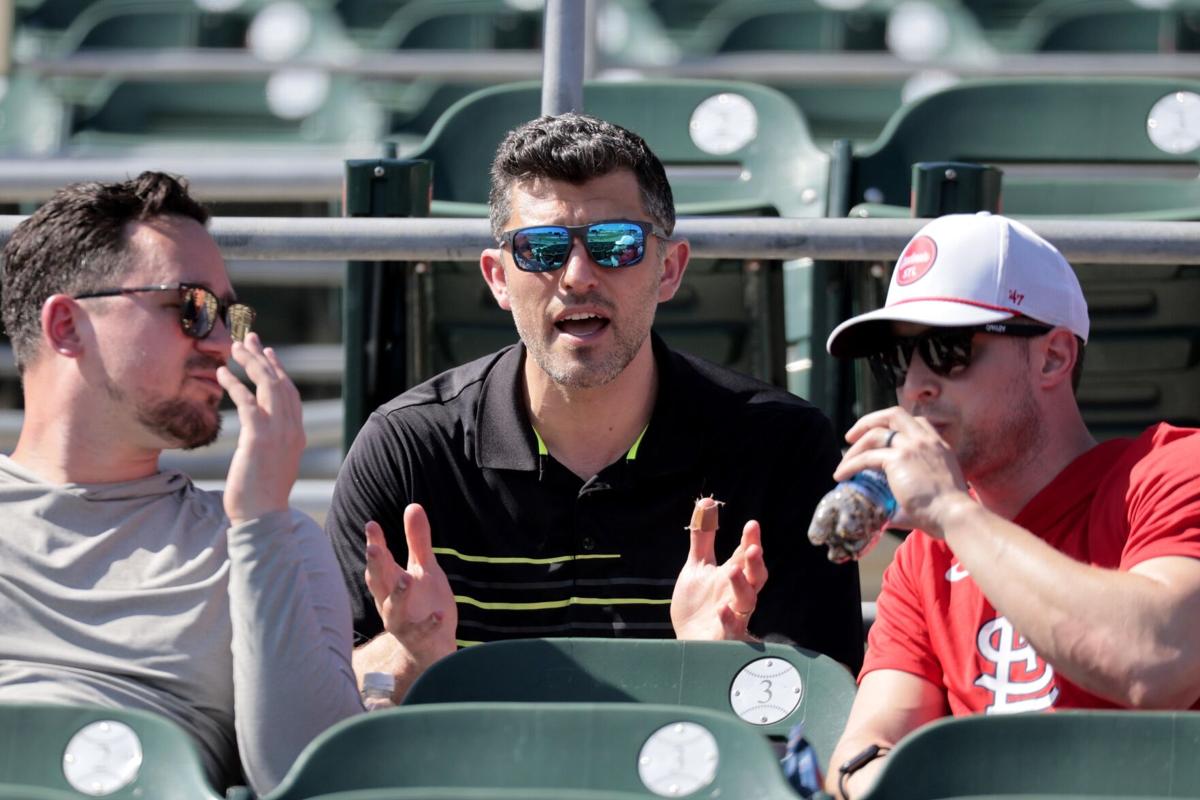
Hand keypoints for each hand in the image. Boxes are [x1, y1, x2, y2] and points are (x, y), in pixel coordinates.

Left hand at [217, 333, 303, 524]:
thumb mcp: (272, 465)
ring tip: (233, 347)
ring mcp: (278, 432)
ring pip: (267, 385)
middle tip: (248, 338)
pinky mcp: (258, 437)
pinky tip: (220, 373)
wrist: (262, 516)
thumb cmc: (262, 497)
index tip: (267, 352)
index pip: (289, 393)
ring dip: (250, 363)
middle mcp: (291, 428)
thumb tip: (258, 437)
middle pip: (279, 382)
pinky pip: (247, 402)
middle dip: (263, 357)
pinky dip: (234, 384)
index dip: (278, 370)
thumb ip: (271, 445)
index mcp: (296, 434)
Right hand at [364, 504, 457, 670]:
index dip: (375, 543)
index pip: (379, 561)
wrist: (432, 647)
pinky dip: (429, 623)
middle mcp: (389, 602)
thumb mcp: (424, 569)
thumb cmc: (423, 603)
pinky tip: (439, 613)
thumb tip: (413, 506)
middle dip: (376, 566)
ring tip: (407, 578)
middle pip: (378, 583)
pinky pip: (422, 632)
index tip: (371, 525)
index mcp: (390, 583)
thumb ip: (417, 541)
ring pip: (393, 610)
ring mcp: (402, 623)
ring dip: (398, 594)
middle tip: (373, 549)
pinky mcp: (419, 639)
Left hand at [671, 497, 767, 639]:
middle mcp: (737, 594)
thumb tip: (707, 503)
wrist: (687, 642)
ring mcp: (734, 616)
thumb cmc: (697, 604)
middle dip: (755, 563)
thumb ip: (703, 537)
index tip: (752, 525)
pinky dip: (728, 618)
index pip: (744, 555)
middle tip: (752, 549)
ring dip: (741, 585)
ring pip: (747, 601)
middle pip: (755, 578)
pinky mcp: (725, 637)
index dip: (750, 541)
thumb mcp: (697, 566)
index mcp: (733, 576)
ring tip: (731, 570)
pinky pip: (732, 629)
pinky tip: (721, 608)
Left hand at [833, 406, 972, 537]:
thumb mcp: (932, 495)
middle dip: (869, 421)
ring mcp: (912, 446)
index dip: (895, 425)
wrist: (954, 515)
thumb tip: (889, 516)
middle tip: (851, 436)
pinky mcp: (898, 459)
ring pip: (875, 433)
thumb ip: (910, 498)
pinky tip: (841, 475)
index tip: (880, 435)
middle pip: (894, 414)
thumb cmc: (946, 514)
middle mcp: (926, 440)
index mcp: (939, 446)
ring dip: (855, 446)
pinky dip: (850, 464)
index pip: (916, 421)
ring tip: (843, 463)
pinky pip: (866, 457)